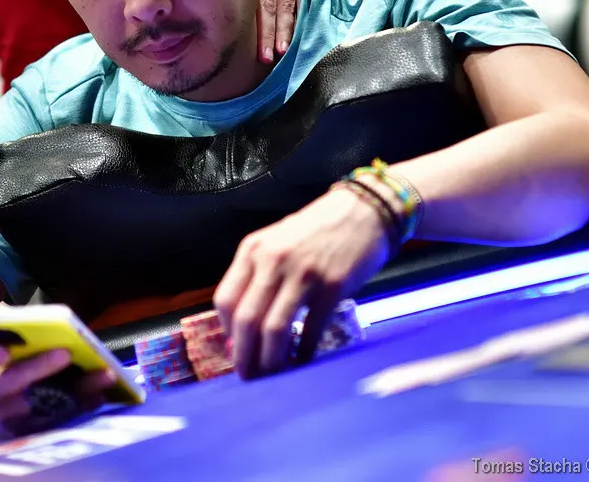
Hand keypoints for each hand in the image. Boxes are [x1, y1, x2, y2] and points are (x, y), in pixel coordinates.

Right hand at [0, 328, 115, 438]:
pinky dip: (75, 408)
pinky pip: (51, 420)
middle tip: (66, 353)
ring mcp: (2, 416)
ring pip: (38, 405)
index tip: (5, 350)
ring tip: (99, 376)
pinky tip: (98, 395)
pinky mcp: (19, 431)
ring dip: (72, 392)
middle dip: (40, 369)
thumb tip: (18, 314)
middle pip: (13, 384)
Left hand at [214, 187, 390, 379]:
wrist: (363, 211)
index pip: (225, 300)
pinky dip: (303, 353)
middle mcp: (273, 261)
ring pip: (274, 330)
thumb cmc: (317, 231)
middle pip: (246, 320)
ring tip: (273, 376)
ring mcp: (303, 274)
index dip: (227, 332)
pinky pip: (311, 330)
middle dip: (244, 356)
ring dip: (271, 361)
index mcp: (253, 250)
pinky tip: (303, 362)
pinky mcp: (332, 288)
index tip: (235, 349)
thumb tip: (243, 326)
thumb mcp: (277, 242)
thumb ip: (258, 276)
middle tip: (248, 378)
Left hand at [255, 0, 304, 63]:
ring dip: (287, 31)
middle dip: (272, 34)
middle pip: (276, 6)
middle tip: (268, 57)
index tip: (260, 47)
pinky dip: (298, 21)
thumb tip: (241, 9)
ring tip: (283, 51)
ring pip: (291, 6)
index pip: (263, 0)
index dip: (263, 24)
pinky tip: (295, 38)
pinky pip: (301, 3)